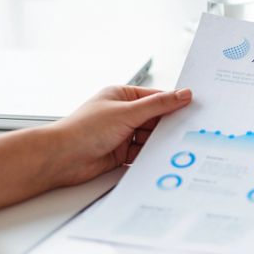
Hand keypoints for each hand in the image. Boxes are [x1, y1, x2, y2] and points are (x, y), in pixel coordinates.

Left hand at [47, 86, 192, 186]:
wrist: (61, 159)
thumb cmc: (83, 130)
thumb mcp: (127, 113)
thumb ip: (158, 105)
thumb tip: (183, 95)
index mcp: (122, 96)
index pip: (155, 97)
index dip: (173, 103)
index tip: (193, 108)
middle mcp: (122, 114)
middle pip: (155, 119)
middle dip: (168, 126)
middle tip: (189, 131)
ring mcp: (122, 134)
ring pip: (150, 138)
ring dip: (159, 143)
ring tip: (175, 147)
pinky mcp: (121, 154)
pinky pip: (143, 154)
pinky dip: (151, 157)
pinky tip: (160, 159)